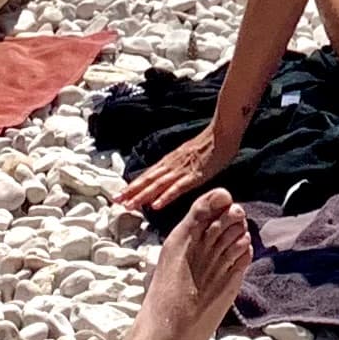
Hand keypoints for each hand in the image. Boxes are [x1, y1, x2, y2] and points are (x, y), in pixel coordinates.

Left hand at [118, 124, 236, 218]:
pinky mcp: (193, 175)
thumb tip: (166, 177)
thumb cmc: (208, 145)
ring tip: (130, 205)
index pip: (147, 175)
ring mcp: (181, 170)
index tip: (120, 194)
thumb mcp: (187, 155)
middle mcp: (171, 165)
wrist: (222, 134)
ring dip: (142, 196)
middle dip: (131, 192)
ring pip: (158, 185)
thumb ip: (176, 166)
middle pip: (148, 180)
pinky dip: (165, 196)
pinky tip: (156, 205)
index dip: (132, 185)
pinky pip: (177, 188)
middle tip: (116, 201)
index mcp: (169, 161)